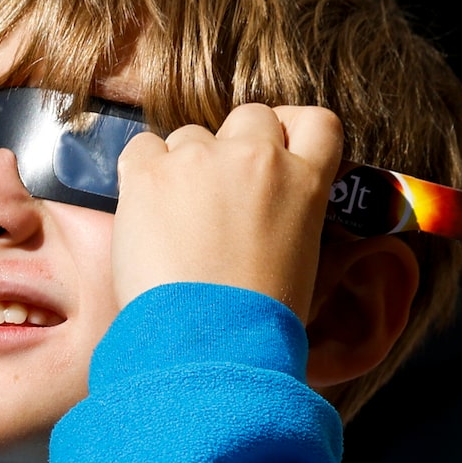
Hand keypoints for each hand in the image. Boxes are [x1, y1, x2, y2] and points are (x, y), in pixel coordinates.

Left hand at [109, 103, 339, 316]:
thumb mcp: (301, 259)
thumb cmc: (256, 321)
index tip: (276, 151)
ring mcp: (201, 160)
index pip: (317, 122)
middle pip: (251, 117)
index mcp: (304, 182)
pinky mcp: (150, 172)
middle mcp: (257, 158)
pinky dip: (143, 174)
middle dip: (236, 146)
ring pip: (192, 135)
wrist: (208, 345)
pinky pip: (144, 147)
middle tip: (219, 195)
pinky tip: (148, 215)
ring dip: (186, 165)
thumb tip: (263, 206)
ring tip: (178, 221)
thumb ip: (290, 213)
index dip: (293, 132)